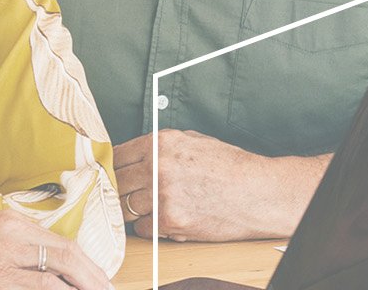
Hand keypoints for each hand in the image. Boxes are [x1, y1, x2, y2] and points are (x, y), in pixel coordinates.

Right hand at [0, 211, 111, 289]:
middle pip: (68, 256)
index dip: (88, 264)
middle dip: (93, 278)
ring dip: (80, 288)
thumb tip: (54, 264)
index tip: (100, 279)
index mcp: (12, 221)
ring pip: (57, 278)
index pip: (62, 243)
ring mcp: (5, 261)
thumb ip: (20, 242)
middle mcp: (13, 236)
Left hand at [112, 129, 329, 241]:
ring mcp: (162, 196)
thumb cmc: (230, 166)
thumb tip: (132, 155)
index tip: (109, 173)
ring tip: (148, 207)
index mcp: (159, 144)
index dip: (110, 166)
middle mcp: (157, 167)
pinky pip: (143, 227)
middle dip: (118, 188)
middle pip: (116, 182)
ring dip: (132, 209)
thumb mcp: (192, 141)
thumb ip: (159, 147)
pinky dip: (149, 227)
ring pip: (125, 207)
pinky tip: (163, 219)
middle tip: (123, 193)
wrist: (259, 193)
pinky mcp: (171, 221)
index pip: (116, 155)